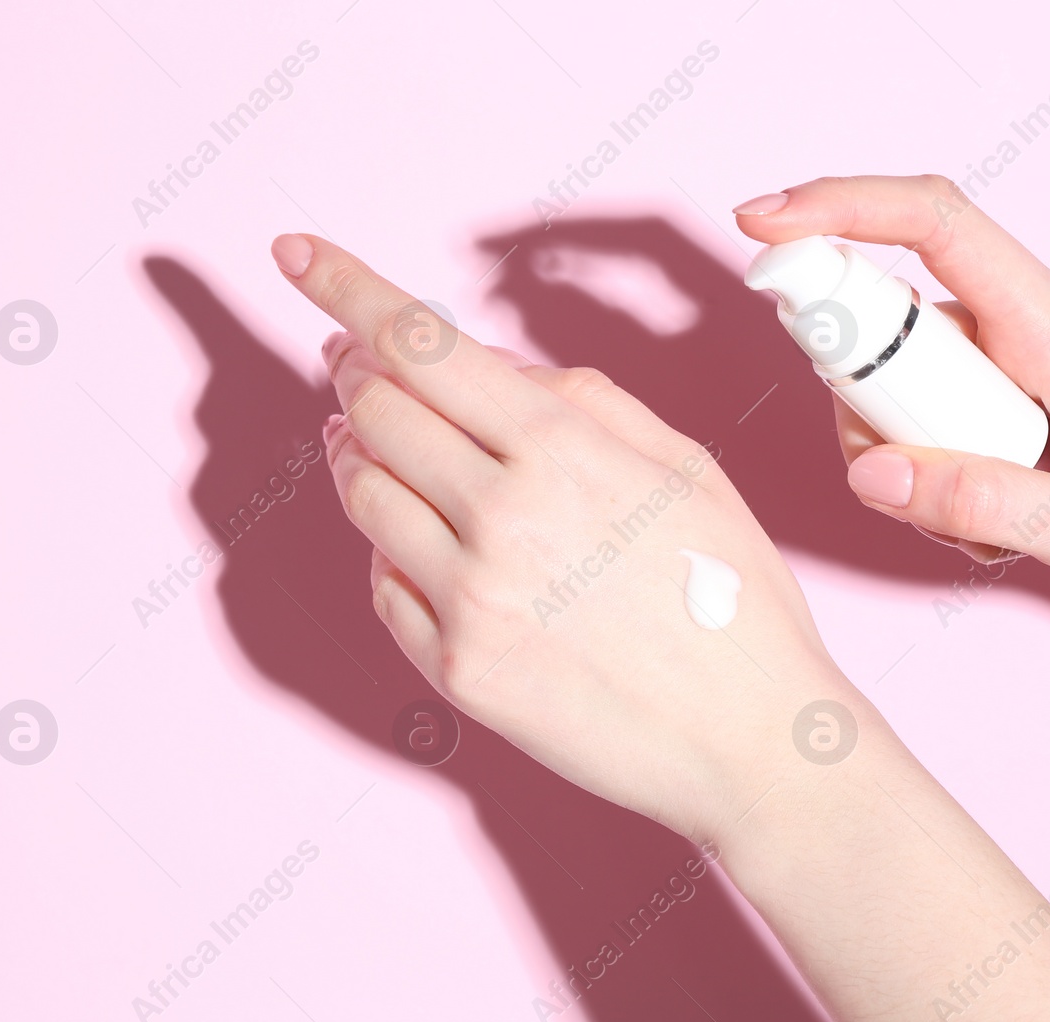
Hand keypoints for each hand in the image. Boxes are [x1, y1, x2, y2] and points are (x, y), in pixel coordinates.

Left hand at [269, 233, 855, 843]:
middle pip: (376, 412)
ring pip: (362, 494)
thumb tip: (489, 361)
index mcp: (563, 450)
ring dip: (353, 451)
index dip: (349, 288)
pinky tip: (417, 536)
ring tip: (365, 435)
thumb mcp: (685, 465)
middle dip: (351, 371)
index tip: (298, 252)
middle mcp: (501, 517)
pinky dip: (389, 545)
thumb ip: (582, 398)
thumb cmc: (734, 598)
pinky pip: (384, 584)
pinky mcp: (455, 670)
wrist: (750, 741)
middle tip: (347, 359)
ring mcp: (469, 600)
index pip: (423, 344)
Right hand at [734, 175, 1049, 616]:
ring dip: (898, 449)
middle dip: (857, 390)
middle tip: (894, 472)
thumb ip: (978, 504)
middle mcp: (1026, 328)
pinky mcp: (1011, 399)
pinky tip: (986, 523)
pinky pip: (928, 415)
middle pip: (892, 310)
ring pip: (900, 375)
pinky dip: (927, 470)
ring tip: (974, 524)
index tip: (761, 225)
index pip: (935, 223)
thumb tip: (866, 471)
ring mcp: (1015, 363)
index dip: (840, 206)